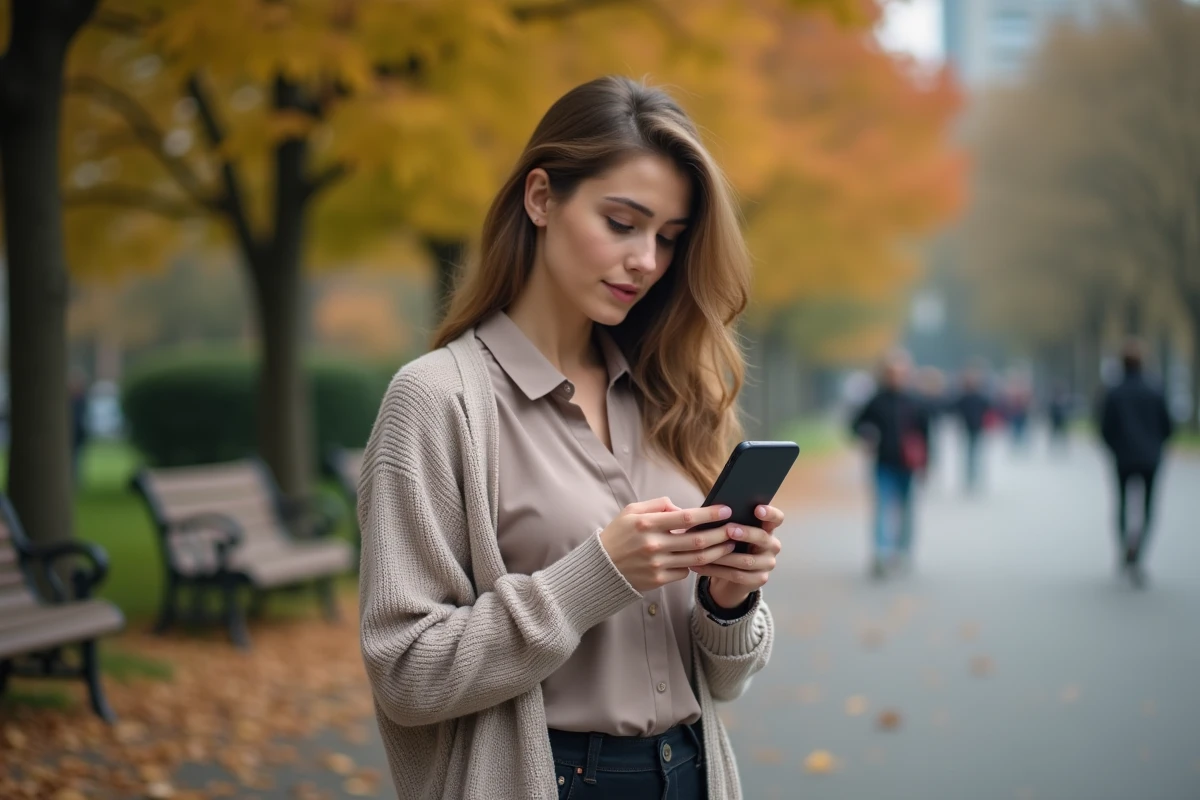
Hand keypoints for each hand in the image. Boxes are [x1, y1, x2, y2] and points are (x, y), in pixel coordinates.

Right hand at [599, 498, 737, 592]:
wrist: (600, 568)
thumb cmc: (618, 535)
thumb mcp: (631, 512)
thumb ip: (657, 506)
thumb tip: (681, 508)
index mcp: (646, 524)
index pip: (686, 517)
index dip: (709, 514)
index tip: (726, 510)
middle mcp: (653, 545)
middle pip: (697, 540)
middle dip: (721, 534)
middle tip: (735, 529)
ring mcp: (656, 565)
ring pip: (696, 559)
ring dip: (717, 552)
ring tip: (729, 545)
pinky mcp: (657, 580)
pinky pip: (684, 572)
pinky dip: (695, 566)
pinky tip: (704, 560)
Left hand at [691, 504, 783, 608]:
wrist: (729, 576)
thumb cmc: (728, 545)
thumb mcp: (730, 532)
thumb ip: (729, 521)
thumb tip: (713, 510)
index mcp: (767, 528)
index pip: (777, 518)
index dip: (770, 513)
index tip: (757, 509)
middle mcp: (772, 545)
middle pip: (762, 538)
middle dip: (745, 533)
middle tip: (729, 530)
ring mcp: (767, 564)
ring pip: (747, 560)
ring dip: (724, 555)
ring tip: (704, 550)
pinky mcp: (759, 580)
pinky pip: (737, 575)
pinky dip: (715, 570)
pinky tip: (699, 566)